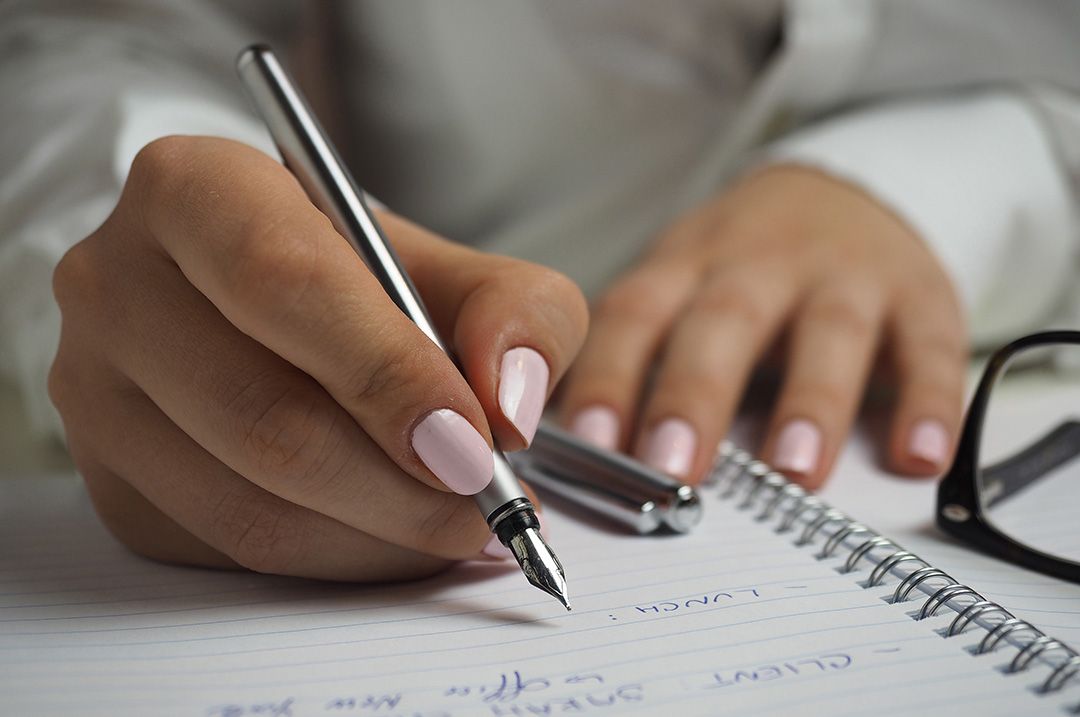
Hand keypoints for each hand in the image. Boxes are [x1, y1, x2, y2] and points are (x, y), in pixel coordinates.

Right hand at [49, 136, 586, 580]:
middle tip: (487, 506)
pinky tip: (393, 534)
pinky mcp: (111, 480)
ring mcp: (95, 391)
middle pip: (263, 414)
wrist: (277, 312)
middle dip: (400, 484)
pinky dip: (337, 559)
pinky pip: (231, 551)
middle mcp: (118, 284)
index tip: (475, 443)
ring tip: (459, 525)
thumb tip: (509, 407)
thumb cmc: (368, 282)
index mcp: (195, 189)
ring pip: (247, 503)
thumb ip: (517, 312)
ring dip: (379, 536)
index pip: (285, 283)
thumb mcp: (460, 268)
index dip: (388, 373)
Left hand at [558, 165, 966, 487]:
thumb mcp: (680, 285)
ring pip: (829, 332)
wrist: (844, 191)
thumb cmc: (741, 267)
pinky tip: (919, 457)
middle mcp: (761, 263)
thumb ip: (638, 356)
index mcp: (688, 266)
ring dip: (812, 402)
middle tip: (672, 468)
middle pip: (724, 322)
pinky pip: (930, 346)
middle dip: (696, 394)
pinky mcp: (920, 294)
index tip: (589, 444)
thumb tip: (573, 452)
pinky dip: (929, 401)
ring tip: (794, 472)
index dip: (609, 377)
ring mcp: (845, 275)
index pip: (635, 316)